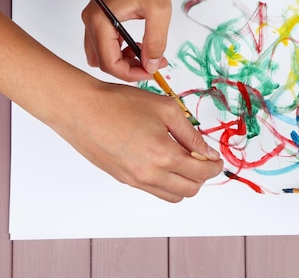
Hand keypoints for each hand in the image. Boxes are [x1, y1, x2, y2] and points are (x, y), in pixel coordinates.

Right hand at [61, 80, 222, 202]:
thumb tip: (207, 151)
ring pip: (172, 196)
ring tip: (184, 161)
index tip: (217, 159)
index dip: (214, 166)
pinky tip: (164, 162)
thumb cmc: (120, 103)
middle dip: (202, 176)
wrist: (81, 109)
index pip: (201, 172)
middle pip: (190, 190)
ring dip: (185, 183)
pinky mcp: (123, 180)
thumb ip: (190, 133)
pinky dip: (166, 183)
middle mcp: (150, 174)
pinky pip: (154, 191)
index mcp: (164, 155)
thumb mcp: (166, 109)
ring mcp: (135, 180)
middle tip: (203, 159)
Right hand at [81, 0, 170, 80]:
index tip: (152, 72)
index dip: (131, 74)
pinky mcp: (100, 15)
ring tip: (149, 54)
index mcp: (100, 20)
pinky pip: (106, 42)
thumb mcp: (159, 12)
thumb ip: (155, 42)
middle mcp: (91, 20)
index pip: (109, 63)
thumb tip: (152, 66)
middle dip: (128, 69)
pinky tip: (141, 45)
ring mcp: (94, 18)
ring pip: (103, 54)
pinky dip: (122, 50)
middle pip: (103, 61)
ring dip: (124, 61)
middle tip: (153, 65)